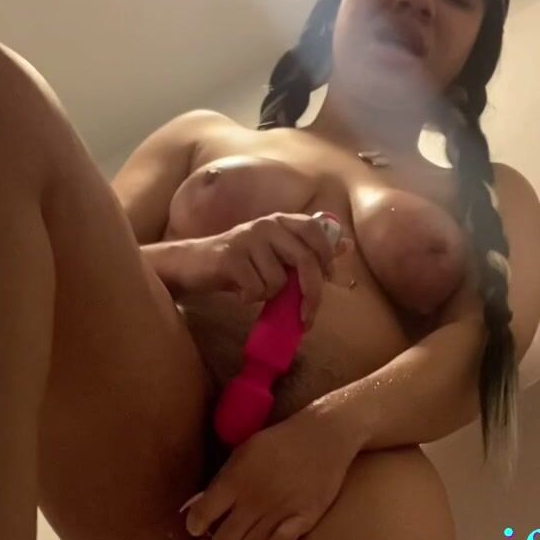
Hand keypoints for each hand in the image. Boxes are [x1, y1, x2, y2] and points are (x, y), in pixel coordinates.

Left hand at [183, 401, 362, 539]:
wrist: (323, 436)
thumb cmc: (279, 441)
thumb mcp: (243, 451)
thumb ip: (224, 479)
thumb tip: (204, 502)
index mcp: (234, 481)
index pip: (201, 516)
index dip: (195, 525)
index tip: (197, 526)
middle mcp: (254, 500)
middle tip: (225, 536)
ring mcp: (279, 512)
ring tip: (249, 537)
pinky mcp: (304, 519)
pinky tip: (274, 534)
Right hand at [186, 212, 349, 327]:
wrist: (192, 264)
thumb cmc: (238, 262)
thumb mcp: (275, 253)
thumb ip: (307, 249)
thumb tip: (346, 244)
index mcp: (281, 220)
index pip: (316, 232)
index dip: (327, 258)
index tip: (327, 280)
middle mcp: (267, 224)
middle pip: (305, 261)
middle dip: (311, 294)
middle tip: (306, 318)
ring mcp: (248, 239)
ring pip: (278, 281)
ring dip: (268, 295)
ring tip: (253, 289)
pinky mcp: (231, 257)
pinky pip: (256, 289)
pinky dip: (249, 299)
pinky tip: (239, 293)